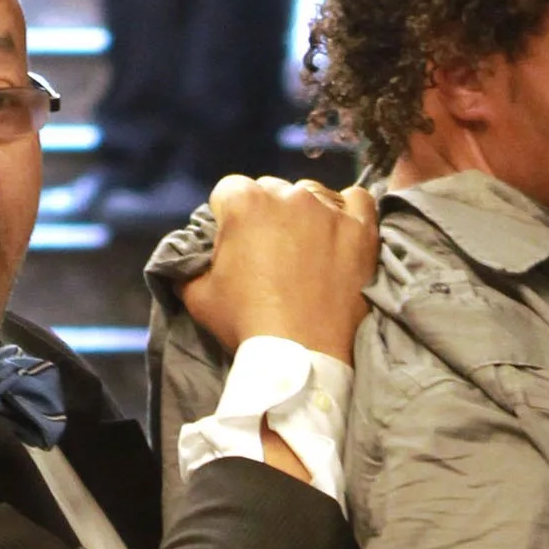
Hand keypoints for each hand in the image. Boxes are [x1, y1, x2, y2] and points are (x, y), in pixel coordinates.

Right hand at [187, 178, 377, 365]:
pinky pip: (358, 201)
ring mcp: (327, 209)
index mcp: (244, 203)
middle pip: (272, 191)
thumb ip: (189, 267)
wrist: (301, 358)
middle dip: (267, 215)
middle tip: (270, 254)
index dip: (228, 217)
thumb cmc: (246, 326)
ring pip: (311, 194)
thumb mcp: (198, 298)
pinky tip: (340, 232)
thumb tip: (188, 259)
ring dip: (305, 214)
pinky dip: (348, 212)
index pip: (229, 191)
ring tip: (306, 250)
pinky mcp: (360, 229)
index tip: (234, 243)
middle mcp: (287, 195)